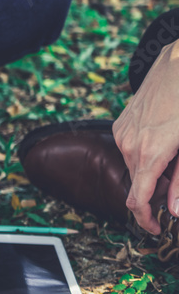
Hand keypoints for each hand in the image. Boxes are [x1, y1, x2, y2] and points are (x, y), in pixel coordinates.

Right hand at [113, 41, 178, 233]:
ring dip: (152, 172)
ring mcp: (122, 133)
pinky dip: (145, 155)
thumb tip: (174, 212)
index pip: (137, 199)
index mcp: (150, 154)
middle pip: (137, 184)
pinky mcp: (120, 123)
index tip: (154, 230)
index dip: (145, 220)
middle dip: (155, 193)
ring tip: (176, 157)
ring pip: (134, 166)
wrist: (178, 63)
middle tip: (178, 187)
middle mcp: (129, 145)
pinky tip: (164, 142)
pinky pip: (129, 149)